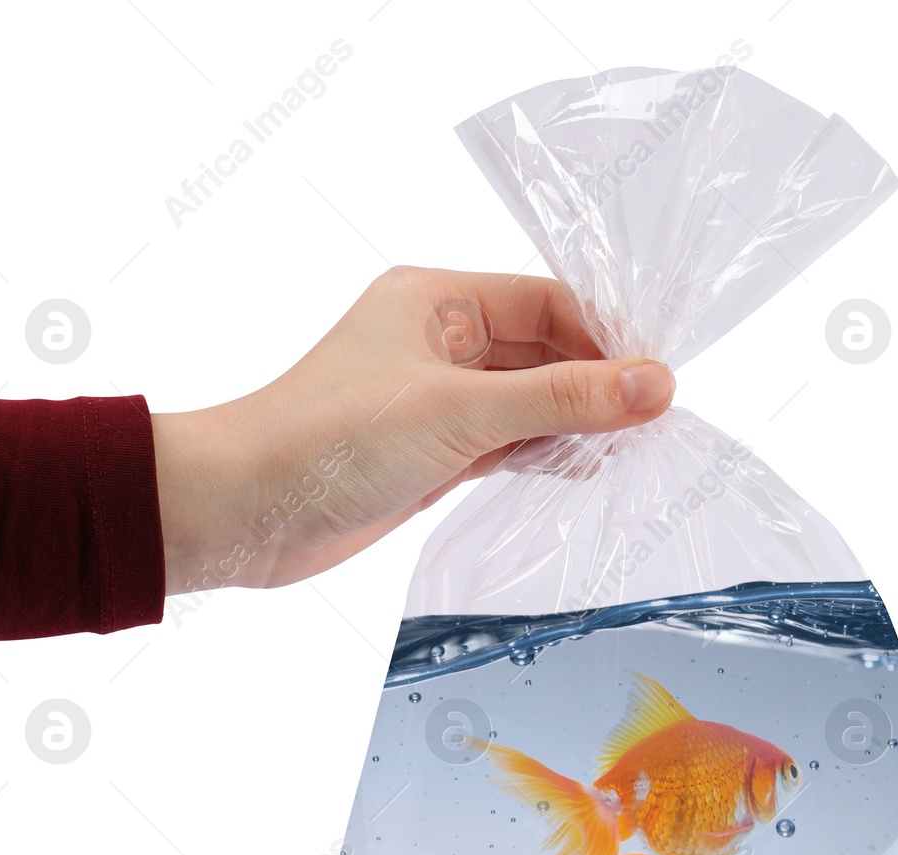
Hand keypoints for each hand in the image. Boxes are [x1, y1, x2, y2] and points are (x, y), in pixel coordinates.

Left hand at [150, 267, 674, 592]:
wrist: (240, 512)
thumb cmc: (330, 440)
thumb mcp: (462, 412)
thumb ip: (563, 399)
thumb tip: (657, 385)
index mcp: (436, 300)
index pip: (548, 301)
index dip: (606, 336)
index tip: (657, 381)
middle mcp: (439, 341)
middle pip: (545, 350)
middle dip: (597, 384)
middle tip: (654, 424)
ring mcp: (437, 400)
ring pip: (531, 401)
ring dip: (576, 423)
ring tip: (632, 452)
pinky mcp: (434, 453)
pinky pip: (511, 443)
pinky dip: (548, 456)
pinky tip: (587, 474)